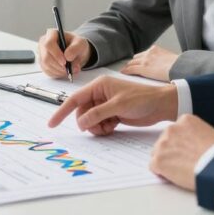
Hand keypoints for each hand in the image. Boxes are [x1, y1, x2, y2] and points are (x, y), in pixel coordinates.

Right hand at [37, 29, 92, 78]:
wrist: (75, 52)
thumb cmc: (76, 45)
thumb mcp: (81, 43)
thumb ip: (76, 48)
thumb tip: (67, 56)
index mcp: (51, 34)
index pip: (49, 44)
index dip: (56, 54)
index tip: (65, 61)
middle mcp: (43, 43)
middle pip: (46, 57)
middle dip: (59, 66)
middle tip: (70, 69)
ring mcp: (41, 54)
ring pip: (46, 66)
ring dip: (59, 71)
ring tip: (70, 70)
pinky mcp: (42, 63)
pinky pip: (48, 72)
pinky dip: (57, 74)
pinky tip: (64, 71)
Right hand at [47, 75, 176, 134]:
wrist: (161, 105)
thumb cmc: (142, 98)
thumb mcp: (118, 105)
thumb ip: (97, 114)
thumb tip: (80, 122)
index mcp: (98, 85)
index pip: (75, 99)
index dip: (62, 111)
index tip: (52, 123)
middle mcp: (100, 94)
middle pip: (82, 112)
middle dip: (87, 122)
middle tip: (99, 128)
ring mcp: (106, 104)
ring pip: (90, 120)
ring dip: (96, 127)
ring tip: (109, 127)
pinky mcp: (112, 114)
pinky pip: (99, 124)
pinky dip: (103, 128)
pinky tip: (113, 127)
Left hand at [121, 45, 178, 80]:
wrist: (178, 67)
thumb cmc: (178, 65)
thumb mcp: (169, 57)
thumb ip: (163, 59)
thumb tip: (165, 66)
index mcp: (155, 49)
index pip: (144, 54)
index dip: (140, 59)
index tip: (138, 62)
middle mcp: (148, 53)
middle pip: (136, 57)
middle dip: (133, 62)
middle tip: (130, 66)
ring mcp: (145, 60)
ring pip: (132, 63)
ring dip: (129, 66)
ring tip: (125, 70)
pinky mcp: (143, 68)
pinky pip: (131, 69)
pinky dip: (126, 71)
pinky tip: (123, 73)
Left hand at [149, 115, 213, 190]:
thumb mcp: (210, 134)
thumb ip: (196, 136)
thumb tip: (195, 145)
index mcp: (185, 120)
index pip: (176, 131)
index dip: (181, 144)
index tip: (187, 151)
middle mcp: (172, 129)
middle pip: (165, 142)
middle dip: (172, 152)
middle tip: (184, 162)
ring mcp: (163, 144)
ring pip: (158, 154)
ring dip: (167, 162)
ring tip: (183, 170)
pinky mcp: (158, 160)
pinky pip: (154, 167)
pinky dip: (162, 173)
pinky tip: (175, 176)